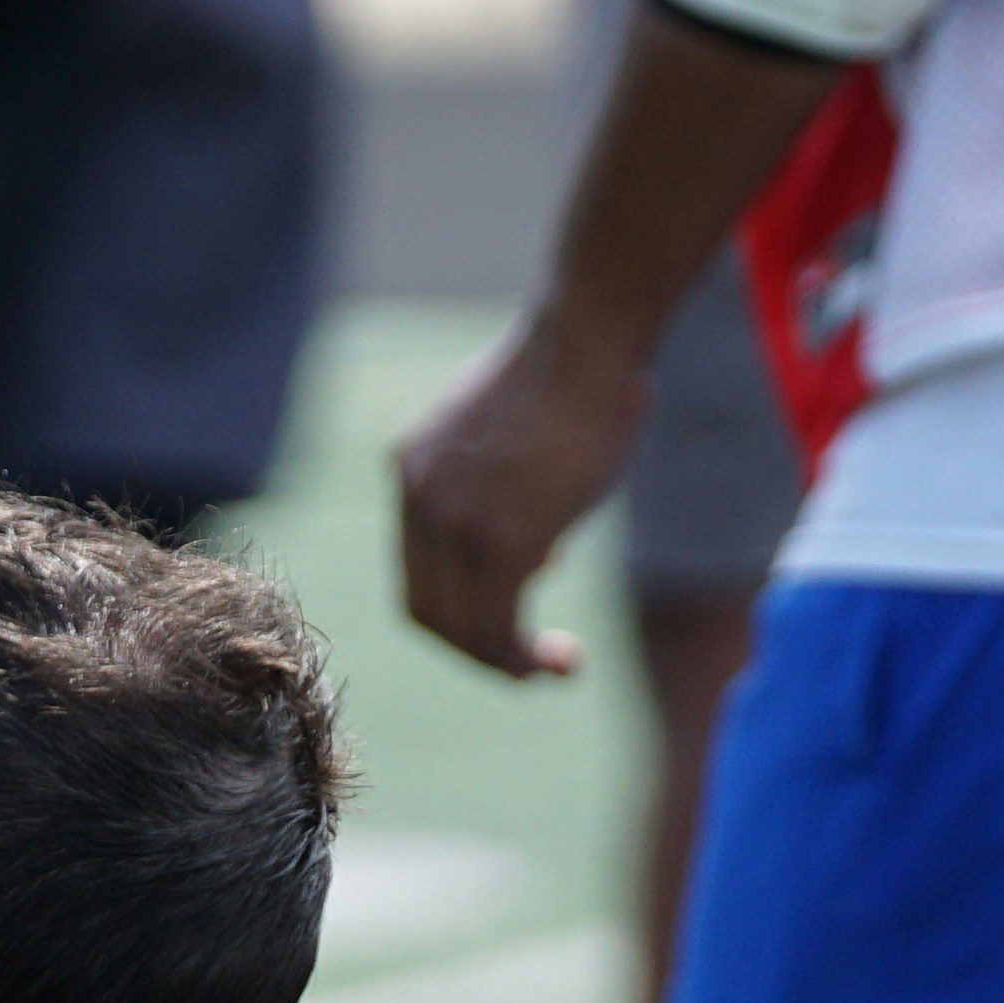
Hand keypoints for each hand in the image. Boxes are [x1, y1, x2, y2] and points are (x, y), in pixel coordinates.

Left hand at [394, 314, 656, 680]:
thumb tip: (537, 559)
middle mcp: (419, 497)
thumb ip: (506, 497)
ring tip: (552, 668)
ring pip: (463, 629)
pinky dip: (525, 658)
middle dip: (476, 649)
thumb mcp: (516, 440)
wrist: (590, 334)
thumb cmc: (577, 375)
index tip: (507, 619)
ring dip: (506, 663)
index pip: (416, 570)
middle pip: (427, 612)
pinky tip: (560, 659)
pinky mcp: (502, 540)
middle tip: (524, 666)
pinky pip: (499, 627)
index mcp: (413, 468)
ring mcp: (456, 521)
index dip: (457, 610)